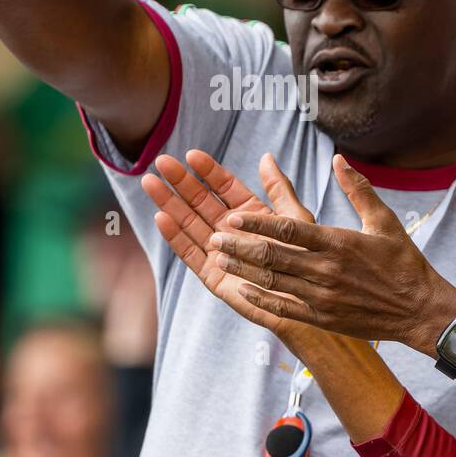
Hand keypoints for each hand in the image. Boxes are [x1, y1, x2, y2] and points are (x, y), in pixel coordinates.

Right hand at [141, 150, 326, 352]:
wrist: (305, 301)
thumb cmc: (305, 261)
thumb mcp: (294, 219)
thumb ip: (279, 189)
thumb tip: (266, 157)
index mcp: (249, 213)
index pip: (223, 186)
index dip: (208, 171)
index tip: (191, 155)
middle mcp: (230, 230)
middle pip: (200, 201)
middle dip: (180, 182)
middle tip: (161, 162)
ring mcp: (219, 251)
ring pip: (188, 222)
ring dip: (169, 203)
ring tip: (150, 183)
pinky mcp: (212, 274)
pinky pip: (189, 252)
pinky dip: (175, 235)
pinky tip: (161, 217)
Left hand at [209, 153, 455, 349]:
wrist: (419, 310)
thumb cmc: (403, 262)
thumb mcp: (384, 220)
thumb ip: (358, 188)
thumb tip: (338, 158)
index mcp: (338, 243)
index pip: (288, 230)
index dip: (256, 224)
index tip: (233, 217)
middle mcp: (326, 271)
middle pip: (272, 257)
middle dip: (239, 247)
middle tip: (214, 237)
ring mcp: (322, 297)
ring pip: (272, 282)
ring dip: (242, 270)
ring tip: (218, 259)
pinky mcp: (322, 317)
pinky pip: (283, 307)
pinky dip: (260, 298)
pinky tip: (241, 289)